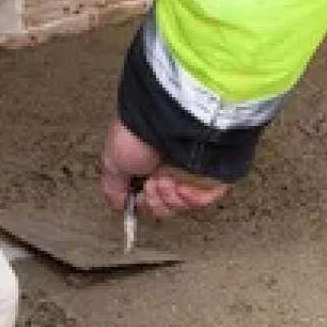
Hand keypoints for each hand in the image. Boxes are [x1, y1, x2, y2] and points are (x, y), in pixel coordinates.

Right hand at [98, 119, 229, 217]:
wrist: (163, 120)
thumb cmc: (136, 136)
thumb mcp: (112, 163)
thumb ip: (113, 188)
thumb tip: (119, 204)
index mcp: (151, 166)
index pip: (152, 199)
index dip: (144, 204)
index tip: (140, 194)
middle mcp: (173, 168)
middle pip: (167, 206)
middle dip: (156, 201)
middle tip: (152, 184)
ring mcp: (194, 171)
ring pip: (184, 204)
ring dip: (170, 198)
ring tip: (164, 180)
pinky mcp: (214, 173)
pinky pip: (205, 199)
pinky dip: (190, 199)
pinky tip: (180, 185)